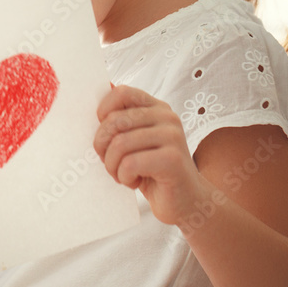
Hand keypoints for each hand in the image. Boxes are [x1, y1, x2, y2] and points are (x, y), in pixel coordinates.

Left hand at [95, 85, 209, 224]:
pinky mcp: (172, 159)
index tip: (105, 136)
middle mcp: (167, 117)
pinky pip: (129, 163)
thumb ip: (121, 117)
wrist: (186, 202)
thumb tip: (104, 84)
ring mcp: (172, 136)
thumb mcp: (133, 141)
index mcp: (156, 107)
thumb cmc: (151, 171)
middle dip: (102, 146)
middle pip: (114, 120)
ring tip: (122, 174)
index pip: (121, 92)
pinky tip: (133, 182)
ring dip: (112, 166)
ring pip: (119, 144)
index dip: (102, 113)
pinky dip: (123, 177)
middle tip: (109, 162)